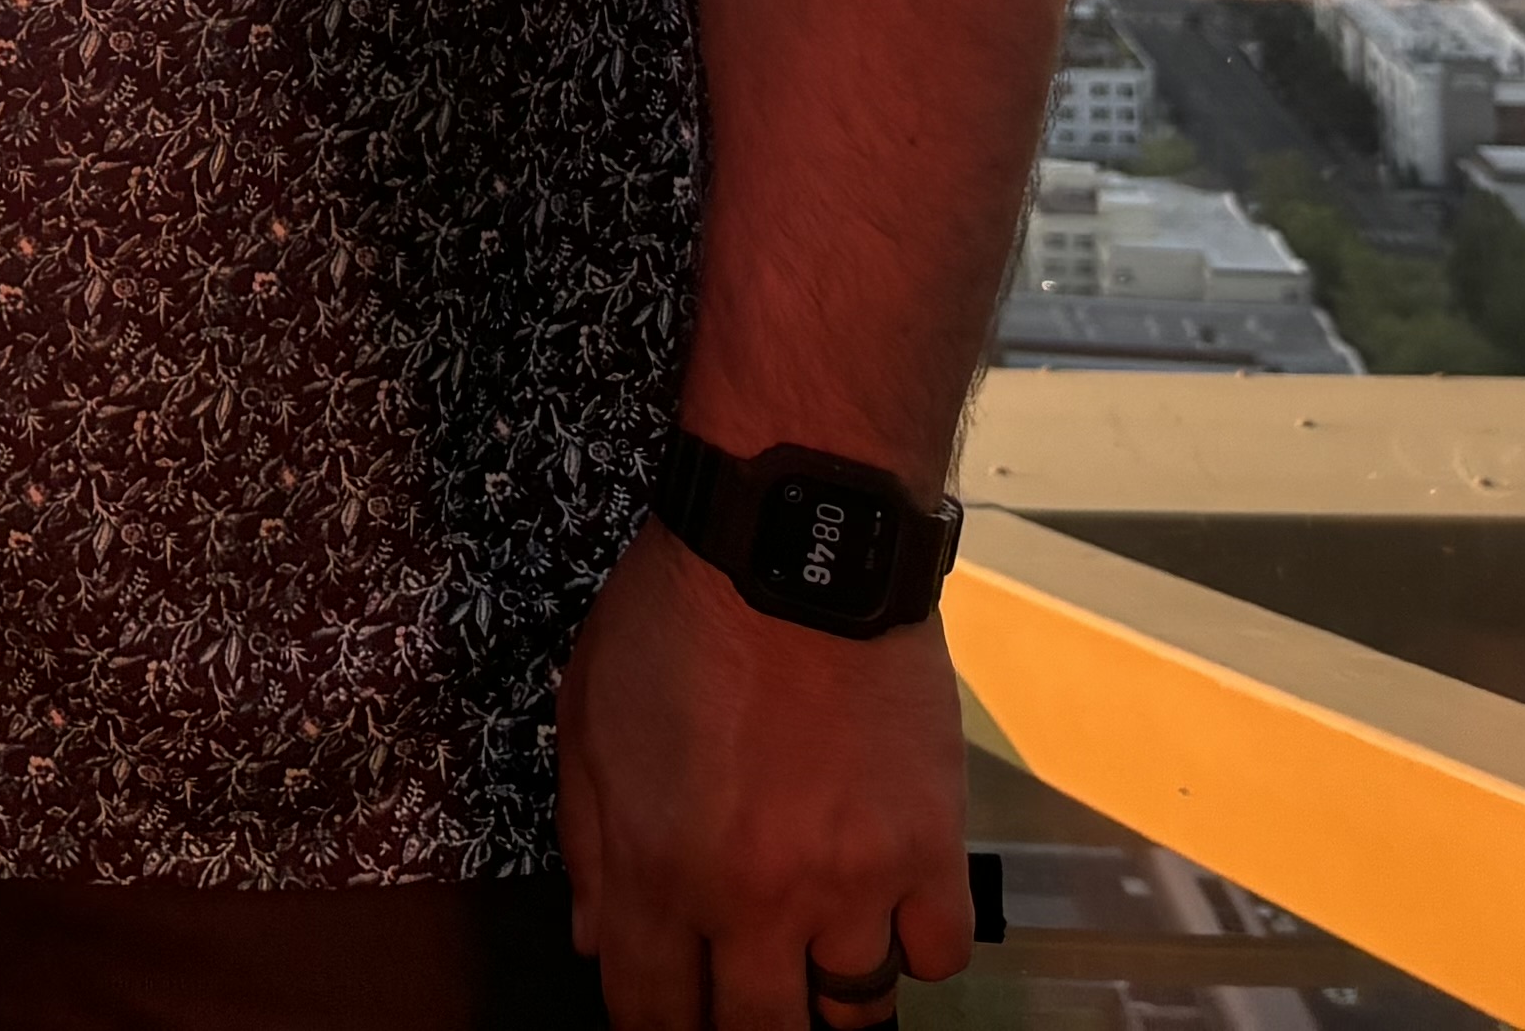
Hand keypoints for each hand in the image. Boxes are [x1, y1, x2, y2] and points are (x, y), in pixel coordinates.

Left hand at [558, 514, 973, 1030]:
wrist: (790, 542)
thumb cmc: (677, 616)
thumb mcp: (586, 718)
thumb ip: (587, 842)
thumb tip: (594, 937)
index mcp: (657, 869)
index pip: (650, 1014)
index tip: (669, 1020)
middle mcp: (754, 899)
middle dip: (743, 1028)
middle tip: (745, 996)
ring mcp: (851, 882)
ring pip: (854, 1010)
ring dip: (827, 993)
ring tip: (814, 956)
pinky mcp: (930, 848)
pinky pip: (938, 955)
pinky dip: (914, 945)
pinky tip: (886, 906)